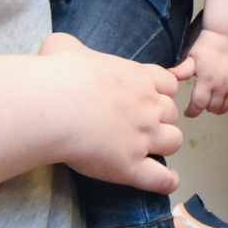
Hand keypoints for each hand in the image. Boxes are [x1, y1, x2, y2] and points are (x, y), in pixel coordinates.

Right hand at [39, 41, 181, 188]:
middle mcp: (147, 106)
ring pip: (174, 141)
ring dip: (166, 145)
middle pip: (172, 113)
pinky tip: (166, 180)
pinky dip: (167, 181)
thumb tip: (61, 49)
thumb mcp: (63, 46)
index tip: (148, 98)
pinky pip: (162, 179)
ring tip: (151, 150)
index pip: (168, 84)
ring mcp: (143, 137)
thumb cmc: (57, 74)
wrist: (53, 106)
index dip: (161, 92)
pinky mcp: (131, 166)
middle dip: (161, 119)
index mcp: (137, 77)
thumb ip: (70, 47)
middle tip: (142, 126)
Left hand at [184, 30, 227, 115]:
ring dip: (218, 108)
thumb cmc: (207, 44)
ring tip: (213, 103)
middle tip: (201, 103)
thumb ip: (182, 70)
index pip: (199, 105)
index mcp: (207, 80)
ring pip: (226, 107)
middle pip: (213, 108)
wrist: (227, 34)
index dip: (192, 112)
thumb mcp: (191, 57)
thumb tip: (168, 76)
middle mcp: (222, 84)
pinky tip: (227, 102)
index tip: (188, 112)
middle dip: (205, 108)